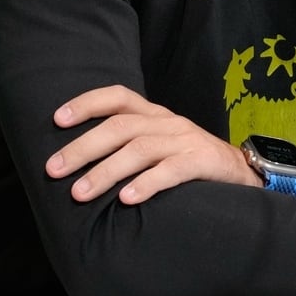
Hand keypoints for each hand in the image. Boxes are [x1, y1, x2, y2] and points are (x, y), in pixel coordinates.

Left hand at [44, 85, 259, 204]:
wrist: (243, 174)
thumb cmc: (190, 163)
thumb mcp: (160, 146)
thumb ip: (128, 146)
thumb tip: (76, 164)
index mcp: (155, 115)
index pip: (118, 97)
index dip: (87, 103)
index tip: (57, 120)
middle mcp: (168, 123)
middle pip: (120, 126)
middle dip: (82, 147)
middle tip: (53, 169)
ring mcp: (186, 141)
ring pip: (140, 149)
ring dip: (105, 171)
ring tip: (80, 192)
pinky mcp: (203, 162)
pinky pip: (171, 171)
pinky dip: (147, 184)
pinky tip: (126, 199)